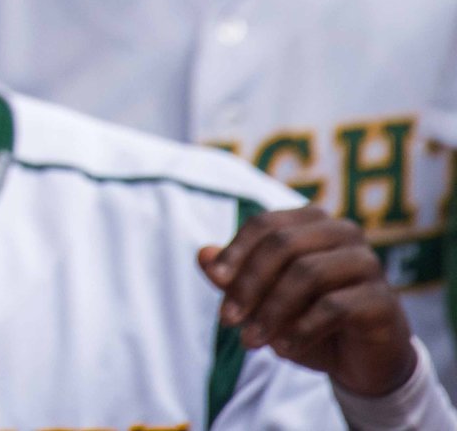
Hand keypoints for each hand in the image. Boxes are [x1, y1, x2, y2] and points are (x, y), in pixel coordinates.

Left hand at [200, 206, 415, 397]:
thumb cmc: (307, 320)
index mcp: (312, 222)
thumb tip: (202, 255)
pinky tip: (283, 348)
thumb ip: (232, 278)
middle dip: (249, 283)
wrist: (361, 361)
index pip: (265, 224)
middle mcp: (343, 233)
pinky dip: (301, 328)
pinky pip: (334, 306)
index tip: (216, 279)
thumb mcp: (263, 301)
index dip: (237, 250)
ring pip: (308, 273)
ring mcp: (368, 263)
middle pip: (283, 244)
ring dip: (271, 310)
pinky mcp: (383, 299)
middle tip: (227, 320)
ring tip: (251, 340)